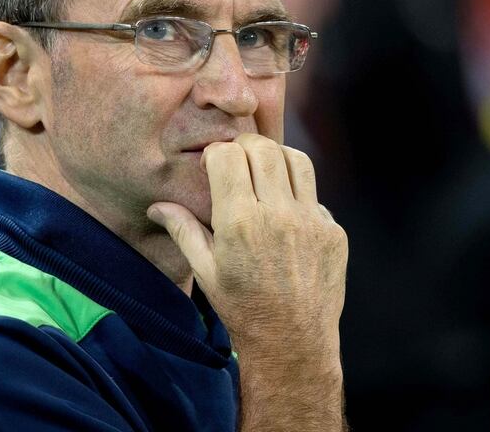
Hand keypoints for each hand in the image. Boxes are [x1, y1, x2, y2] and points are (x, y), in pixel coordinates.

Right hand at [147, 133, 346, 430]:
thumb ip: (183, 230)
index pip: (227, 156)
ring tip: (264, 175)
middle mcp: (278, 215)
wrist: (292, 341)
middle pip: (263, 149)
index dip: (216, 154)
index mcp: (239, 222)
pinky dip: (298, 195)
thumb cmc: (242, 307)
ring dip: (277, 159)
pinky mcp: (333, 231)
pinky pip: (314, 195)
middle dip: (245, 147)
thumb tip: (156, 206)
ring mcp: (311, 221)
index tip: (212, 166)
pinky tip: (285, 216)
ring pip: (297, 160)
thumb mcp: (205, 271)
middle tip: (237, 163)